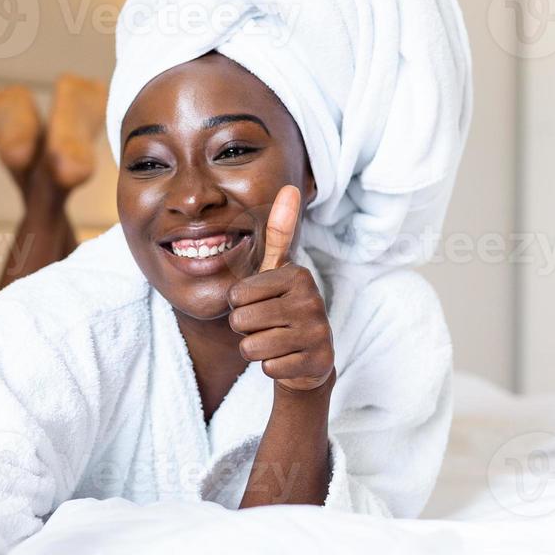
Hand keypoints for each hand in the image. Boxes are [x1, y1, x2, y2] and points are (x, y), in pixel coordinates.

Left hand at [227, 185, 334, 391]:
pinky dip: (271, 367)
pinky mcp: (316, 362)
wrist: (308, 358)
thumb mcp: (276, 271)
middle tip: (268, 325)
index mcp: (297, 275)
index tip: (261, 303)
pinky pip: (267, 368)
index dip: (240, 304)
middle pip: (241, 321)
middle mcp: (312, 300)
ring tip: (275, 341)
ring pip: (251, 347)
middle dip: (245, 329)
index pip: (237, 295)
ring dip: (255, 349)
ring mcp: (317, 332)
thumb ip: (278, 232)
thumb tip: (288, 187)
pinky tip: (287, 358)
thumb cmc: (282, 308)